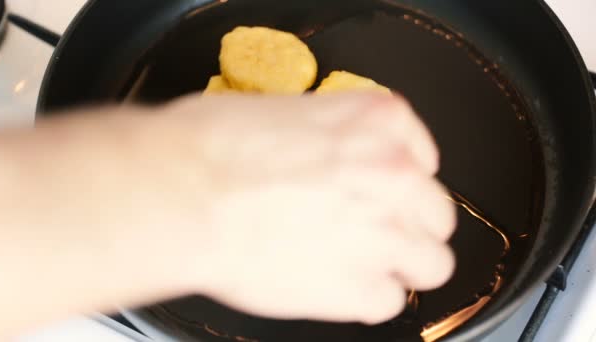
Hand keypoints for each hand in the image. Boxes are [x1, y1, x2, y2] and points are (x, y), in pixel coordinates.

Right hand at [150, 92, 455, 324]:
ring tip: (361, 266)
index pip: (424, 157)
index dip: (401, 179)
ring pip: (432, 264)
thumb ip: (327, 138)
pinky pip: (387, 302)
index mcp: (379, 122)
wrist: (183, 191)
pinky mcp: (359, 287)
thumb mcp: (282, 113)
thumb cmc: (211, 145)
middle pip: (437, 214)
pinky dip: (362, 299)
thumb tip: (323, 158)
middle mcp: (396, 175)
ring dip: (401, 266)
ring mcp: (385, 234)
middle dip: (407, 225)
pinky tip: (331, 287)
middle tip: (370, 231)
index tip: (383, 189)